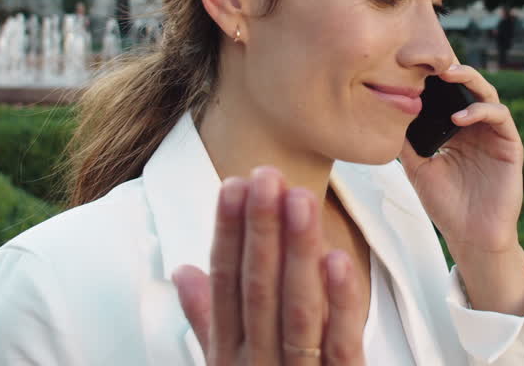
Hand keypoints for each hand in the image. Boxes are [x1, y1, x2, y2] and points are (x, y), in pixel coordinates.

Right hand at [173, 167, 366, 365]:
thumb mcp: (228, 362)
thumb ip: (208, 318)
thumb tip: (183, 270)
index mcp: (230, 352)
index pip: (226, 283)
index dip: (228, 233)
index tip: (234, 185)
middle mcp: (258, 362)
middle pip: (258, 289)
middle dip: (260, 228)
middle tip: (265, 176)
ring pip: (298, 308)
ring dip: (297, 249)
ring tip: (300, 198)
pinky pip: (340, 344)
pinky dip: (340, 301)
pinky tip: (338, 259)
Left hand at [397, 65, 523, 313]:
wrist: (470, 236)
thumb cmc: (445, 204)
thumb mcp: (417, 167)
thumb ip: (406, 141)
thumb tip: (384, 112)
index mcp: (455, 128)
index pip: (447, 94)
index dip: (434, 78)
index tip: (413, 63)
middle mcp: (476, 126)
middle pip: (468, 86)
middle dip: (452, 69)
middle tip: (433, 60)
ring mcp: (494, 134)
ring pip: (486, 93)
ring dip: (469, 80)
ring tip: (447, 75)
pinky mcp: (510, 145)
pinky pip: (500, 117)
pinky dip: (481, 111)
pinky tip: (460, 117)